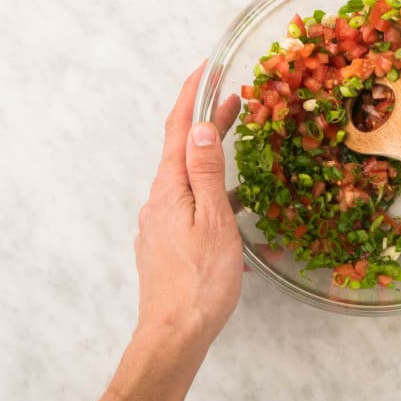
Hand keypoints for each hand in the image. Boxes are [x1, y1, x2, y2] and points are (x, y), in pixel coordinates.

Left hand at [102, 63, 241, 400]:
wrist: (176, 332)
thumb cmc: (202, 280)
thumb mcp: (213, 220)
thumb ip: (206, 172)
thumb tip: (202, 128)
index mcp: (169, 188)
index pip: (178, 128)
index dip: (191, 95)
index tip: (205, 68)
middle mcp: (159, 199)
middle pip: (183, 149)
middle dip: (207, 121)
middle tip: (234, 98)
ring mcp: (161, 221)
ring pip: (188, 177)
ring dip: (212, 155)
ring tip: (240, 145)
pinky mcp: (167, 241)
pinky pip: (190, 204)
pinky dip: (212, 191)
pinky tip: (233, 204)